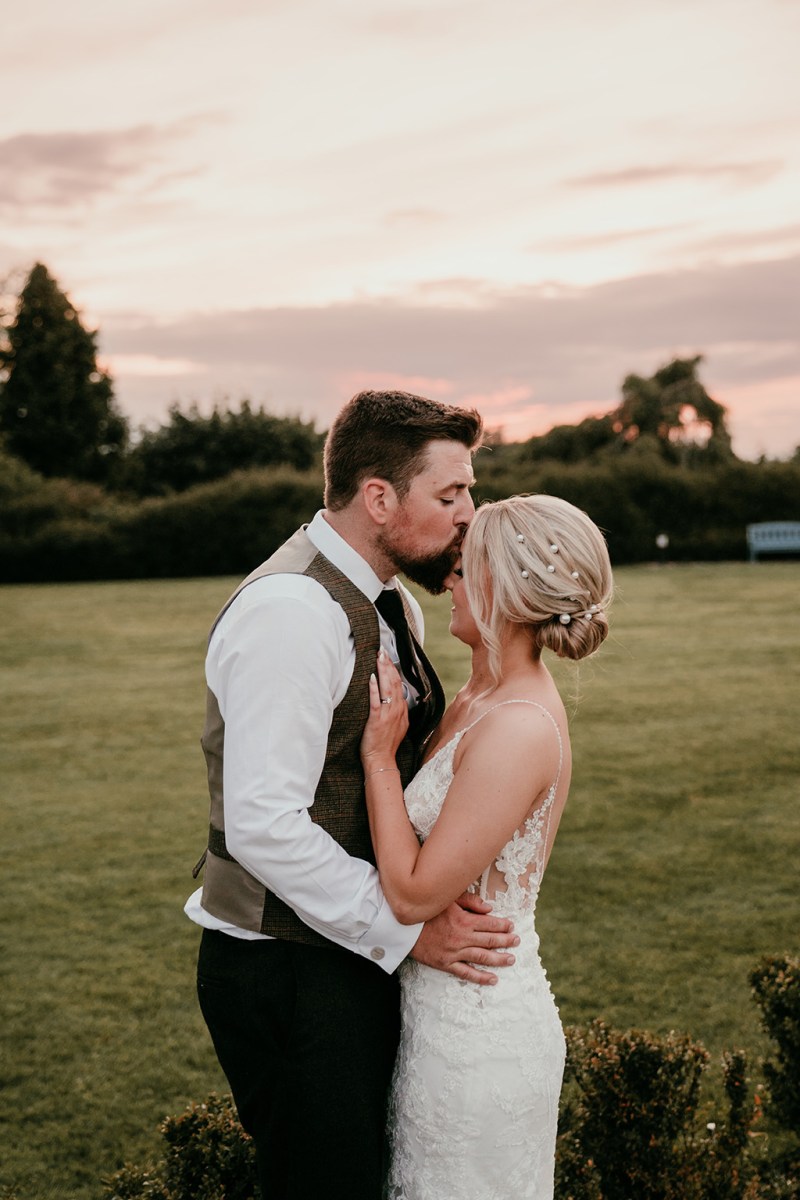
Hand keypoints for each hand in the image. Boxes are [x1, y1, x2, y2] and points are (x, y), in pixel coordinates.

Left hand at [360, 649, 408, 769]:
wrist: (382, 760)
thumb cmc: (386, 745)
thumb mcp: (398, 726)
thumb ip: (397, 711)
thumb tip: (395, 699)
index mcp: (401, 710)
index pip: (399, 685)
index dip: (393, 669)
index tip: (388, 658)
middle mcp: (397, 710)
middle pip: (394, 682)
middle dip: (388, 665)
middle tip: (382, 651)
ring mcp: (388, 714)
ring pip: (387, 688)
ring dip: (383, 671)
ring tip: (379, 658)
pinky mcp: (377, 720)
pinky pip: (376, 701)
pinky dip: (374, 688)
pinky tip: (372, 677)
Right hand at [410, 891, 518, 985]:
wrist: (403, 928)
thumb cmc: (426, 911)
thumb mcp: (448, 899)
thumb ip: (470, 901)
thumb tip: (489, 908)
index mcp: (463, 920)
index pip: (490, 923)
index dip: (503, 925)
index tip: (511, 926)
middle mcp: (461, 937)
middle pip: (490, 940)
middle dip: (506, 941)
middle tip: (517, 941)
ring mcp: (454, 952)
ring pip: (482, 957)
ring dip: (499, 959)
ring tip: (511, 959)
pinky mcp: (446, 964)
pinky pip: (466, 973)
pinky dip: (481, 977)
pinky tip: (493, 979)